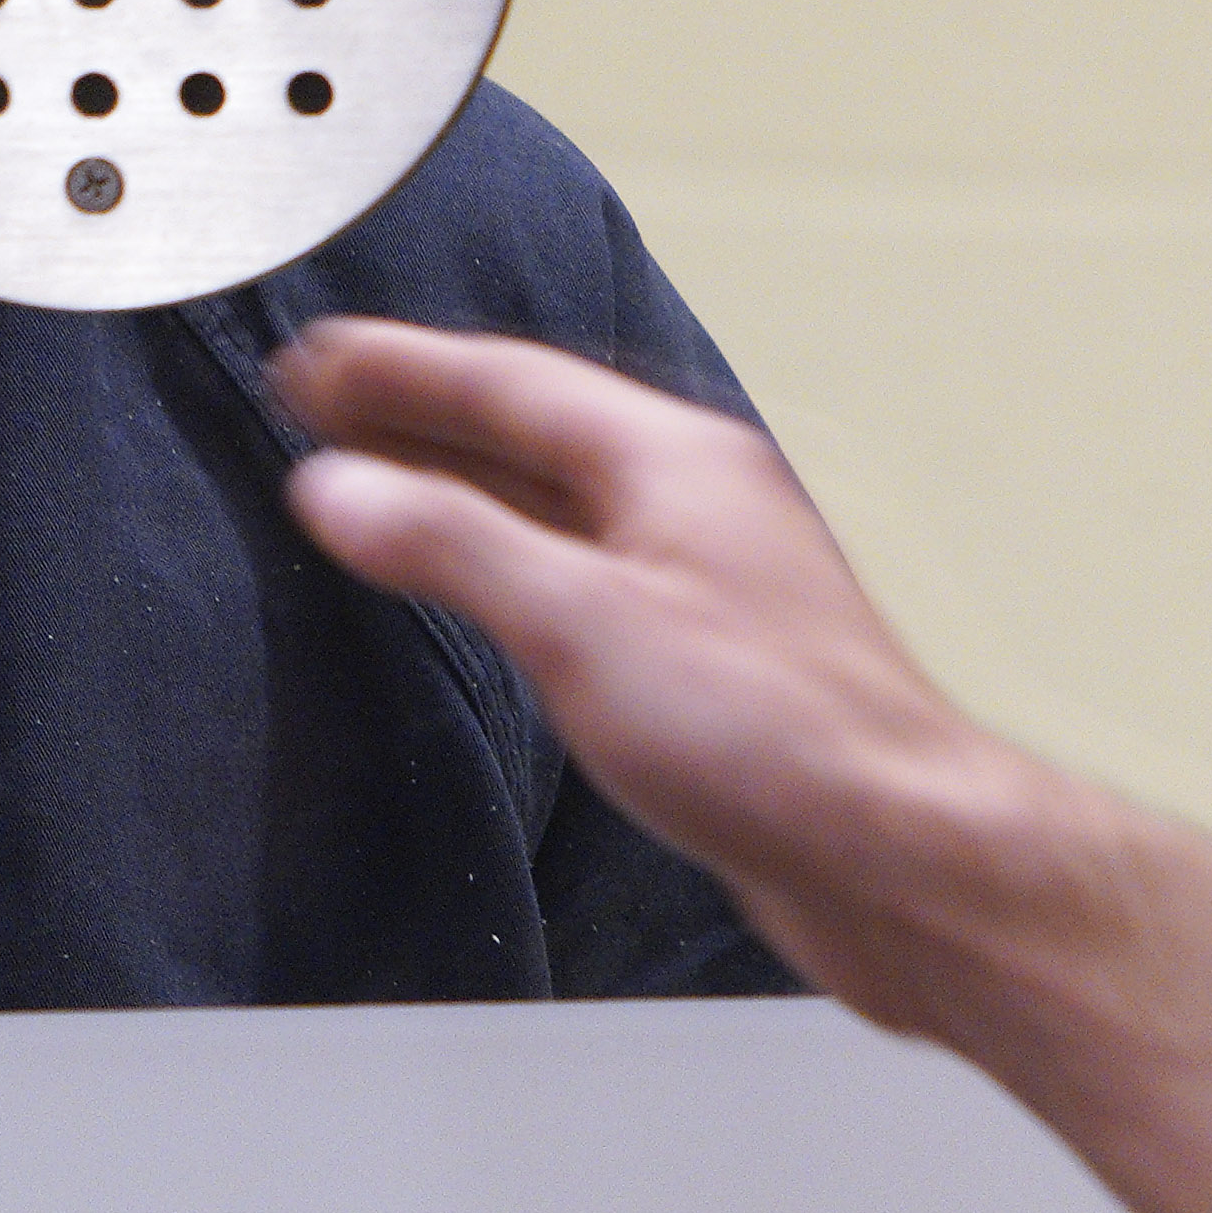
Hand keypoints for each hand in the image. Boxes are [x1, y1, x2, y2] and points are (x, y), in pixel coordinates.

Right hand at [274, 316, 1112, 1054]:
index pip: (506, 379)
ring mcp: (703, 577)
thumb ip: (454, 546)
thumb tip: (346, 488)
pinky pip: (578, 569)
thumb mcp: (583, 624)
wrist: (895, 853)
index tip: (316, 359)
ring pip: (556, 501)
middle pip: (531, 430)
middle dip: (418, 413)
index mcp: (674, 460)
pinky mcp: (705, 654)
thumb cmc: (783, 740)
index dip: (397, 368)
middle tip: (321, 401)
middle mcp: (694, 502)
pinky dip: (503, 556)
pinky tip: (476, 584)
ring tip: (372, 475)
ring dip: (457, 481)